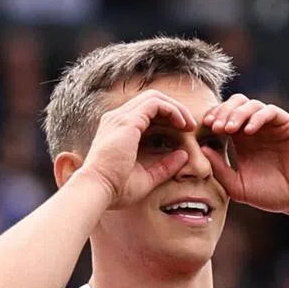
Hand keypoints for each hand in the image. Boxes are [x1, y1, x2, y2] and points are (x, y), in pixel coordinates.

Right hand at [78, 90, 197, 205]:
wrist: (98, 189)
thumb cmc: (117, 188)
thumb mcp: (147, 176)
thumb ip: (165, 166)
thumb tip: (183, 155)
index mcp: (119, 130)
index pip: (146, 112)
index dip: (167, 118)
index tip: (184, 132)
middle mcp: (117, 119)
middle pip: (151, 100)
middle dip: (174, 109)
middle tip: (190, 126)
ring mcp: (121, 117)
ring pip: (154, 97)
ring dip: (176, 108)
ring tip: (189, 124)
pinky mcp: (128, 120)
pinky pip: (155, 103)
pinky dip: (172, 110)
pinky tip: (182, 125)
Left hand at [201, 95, 288, 220]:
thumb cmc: (273, 195)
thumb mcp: (239, 187)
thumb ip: (220, 170)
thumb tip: (202, 148)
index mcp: (243, 141)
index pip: (224, 118)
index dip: (213, 118)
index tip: (203, 128)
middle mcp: (257, 129)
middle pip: (235, 104)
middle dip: (222, 112)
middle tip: (214, 127)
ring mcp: (273, 125)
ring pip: (251, 104)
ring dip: (236, 113)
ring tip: (228, 129)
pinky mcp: (288, 125)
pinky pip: (270, 111)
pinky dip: (257, 117)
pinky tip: (248, 132)